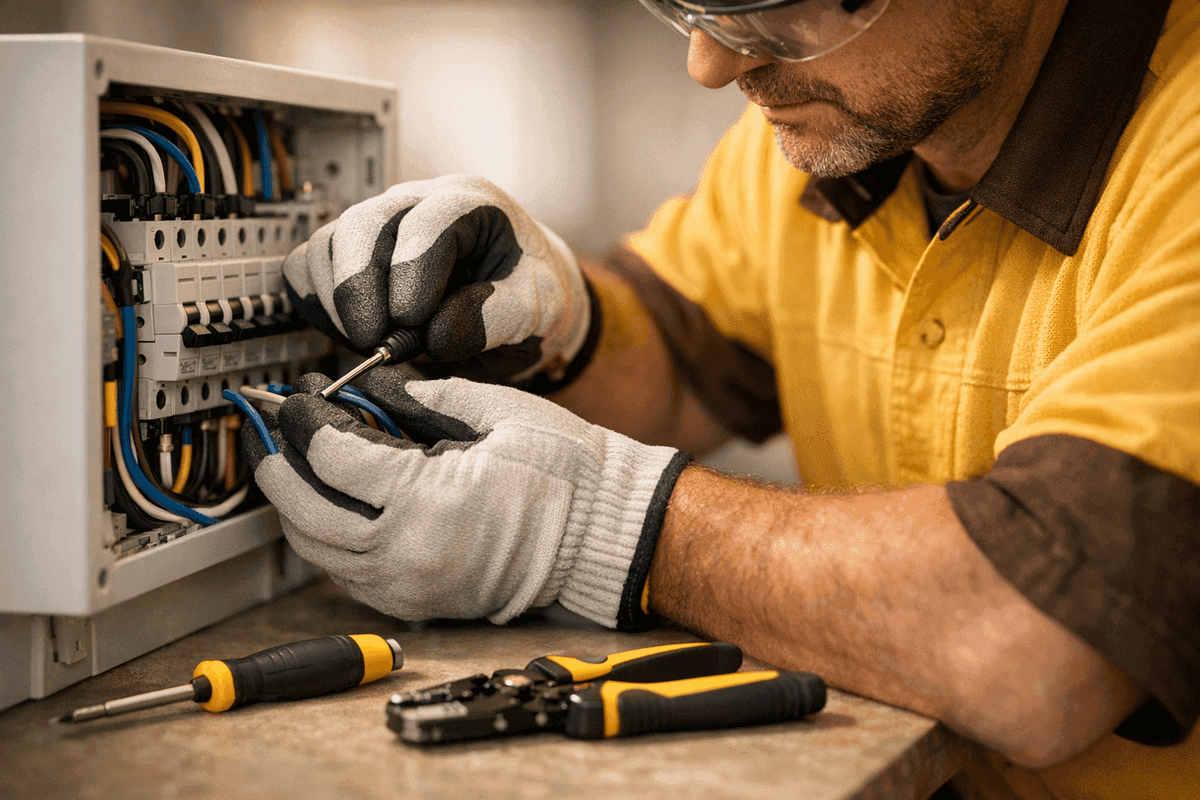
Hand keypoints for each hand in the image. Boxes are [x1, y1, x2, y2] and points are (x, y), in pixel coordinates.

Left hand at [242, 373, 690, 627]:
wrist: (606, 536)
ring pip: (314, 550)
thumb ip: (420, 397)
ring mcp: (409, 587)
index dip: (306, 419)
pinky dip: (324, 538)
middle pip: (304, 511)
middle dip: (278, 465)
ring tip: (294, 464)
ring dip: (293, 505)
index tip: (302, 396)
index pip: (331, 458)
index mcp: (428, 501)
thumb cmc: (566, 474)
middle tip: (273, 428)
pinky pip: (344, 574)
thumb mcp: (494, 411)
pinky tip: (330, 504)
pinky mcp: (416, 602)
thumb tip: (366, 386)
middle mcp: (408, 554)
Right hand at [283, 175, 594, 387]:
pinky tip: (350, 333)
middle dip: (359, 288)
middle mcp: (418, 203)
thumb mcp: (535, 311)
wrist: (517, 300)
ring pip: (328, 246)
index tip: (411, 321)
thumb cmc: (528, 296)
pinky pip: (308, 268)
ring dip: (337, 303)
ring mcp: (379, 225)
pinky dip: (317, 305)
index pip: (429, 222)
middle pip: (363, 225)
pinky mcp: (350, 254)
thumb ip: (493, 321)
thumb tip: (432, 334)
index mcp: (472, 205)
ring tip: (371, 342)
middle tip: (372, 342)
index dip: (412, 271)